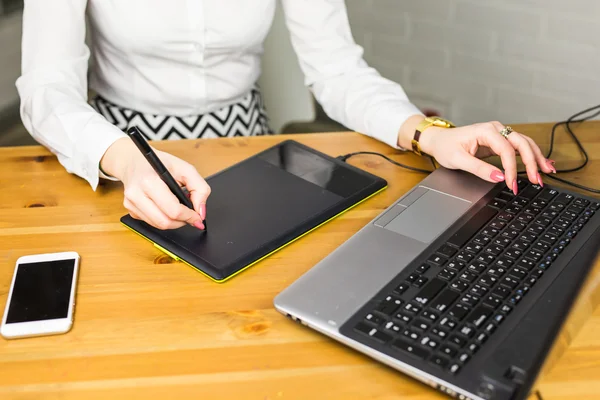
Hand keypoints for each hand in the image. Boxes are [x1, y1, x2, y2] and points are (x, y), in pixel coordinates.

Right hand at [100, 138, 210, 229]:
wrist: (135, 161)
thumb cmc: (161, 163)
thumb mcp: (185, 169)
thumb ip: (200, 188)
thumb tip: (201, 211)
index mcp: (150, 181)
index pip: (173, 210)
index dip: (189, 217)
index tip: (198, 217)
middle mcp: (137, 193)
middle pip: (165, 222)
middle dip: (182, 221)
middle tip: (191, 215)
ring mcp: (131, 203)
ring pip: (158, 225)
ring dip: (174, 222)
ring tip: (180, 209)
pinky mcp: (130, 210)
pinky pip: (151, 222)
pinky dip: (164, 219)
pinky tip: (167, 207)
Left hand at [398, 116, 555, 194]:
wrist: (439, 140)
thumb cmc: (446, 147)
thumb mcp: (458, 160)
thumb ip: (479, 169)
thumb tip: (499, 177)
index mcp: (485, 131)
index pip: (507, 150)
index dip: (512, 169)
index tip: (512, 184)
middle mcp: (496, 129)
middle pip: (522, 143)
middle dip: (532, 162)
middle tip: (538, 179)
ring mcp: (500, 133)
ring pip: (525, 143)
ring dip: (536, 158)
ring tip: (547, 172)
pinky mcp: (500, 141)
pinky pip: (520, 147)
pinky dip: (531, 155)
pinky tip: (542, 163)